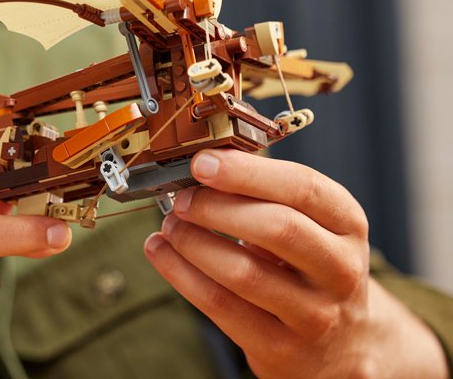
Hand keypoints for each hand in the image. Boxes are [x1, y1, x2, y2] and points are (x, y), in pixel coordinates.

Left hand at [143, 149, 447, 377]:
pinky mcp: (280, 347)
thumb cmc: (310, 267)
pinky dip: (180, 273)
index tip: (202, 162)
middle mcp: (340, 269)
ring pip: (244, 272)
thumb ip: (266, 194)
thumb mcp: (309, 224)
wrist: (341, 344)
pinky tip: (162, 252)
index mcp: (347, 225)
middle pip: (277, 228)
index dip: (246, 172)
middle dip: (216, 207)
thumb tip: (202, 163)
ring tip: (170, 225)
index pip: (303, 188)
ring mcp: (314, 313)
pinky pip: (220, 306)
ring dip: (193, 242)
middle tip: (181, 198)